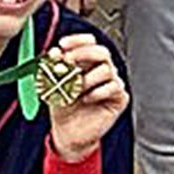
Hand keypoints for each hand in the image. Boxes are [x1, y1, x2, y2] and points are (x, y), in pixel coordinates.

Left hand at [43, 32, 127, 161]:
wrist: (69, 133)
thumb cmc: (64, 108)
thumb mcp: (53, 86)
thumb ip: (54, 69)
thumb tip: (54, 52)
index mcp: (87, 64)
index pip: (89, 42)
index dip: (78, 40)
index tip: (63, 44)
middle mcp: (101, 71)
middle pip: (102, 51)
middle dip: (84, 53)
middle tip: (69, 61)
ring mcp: (112, 83)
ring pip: (107, 69)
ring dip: (87, 79)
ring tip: (76, 90)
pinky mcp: (119, 98)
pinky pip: (113, 87)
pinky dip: (97, 92)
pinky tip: (87, 99)